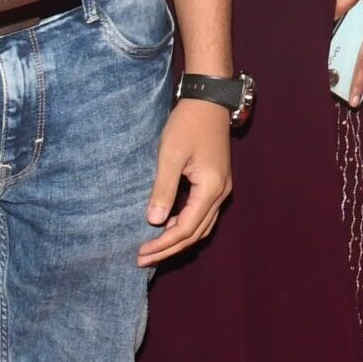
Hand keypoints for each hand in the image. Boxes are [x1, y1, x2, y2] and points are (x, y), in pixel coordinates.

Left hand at [140, 99, 232, 264]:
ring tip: (153, 249)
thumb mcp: (170, 156)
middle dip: (169, 249)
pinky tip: (166, 226)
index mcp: (211, 188)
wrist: (209, 101)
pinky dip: (185, 225)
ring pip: (202, 226)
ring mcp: (222, 188)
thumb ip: (163, 189)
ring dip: (178, 240)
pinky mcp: (216, 182)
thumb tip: (154, 222)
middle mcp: (221, 193)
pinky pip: (202, 214)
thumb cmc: (188, 124)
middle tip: (143, 260)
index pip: (186, 228)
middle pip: (196, 233)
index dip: (163, 244)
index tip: (140, 252)